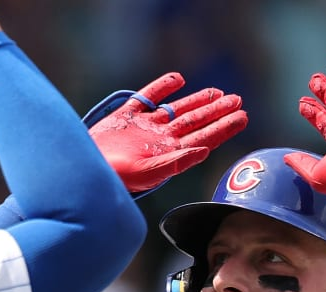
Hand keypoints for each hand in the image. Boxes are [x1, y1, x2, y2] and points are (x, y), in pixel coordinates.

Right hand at [88, 73, 248, 193]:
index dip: (224, 127)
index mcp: (169, 153)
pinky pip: (147, 98)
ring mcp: (143, 127)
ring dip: (197, 101)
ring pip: (176, 110)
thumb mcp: (148, 173)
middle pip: (195, 122)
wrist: (83, 170)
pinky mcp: (125, 117)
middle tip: (237, 100)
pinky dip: (162, 87)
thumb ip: (177, 162)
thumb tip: (204, 150)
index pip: (204, 137)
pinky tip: (177, 79)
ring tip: (218, 92)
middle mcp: (159, 139)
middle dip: (217, 112)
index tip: (242, 116)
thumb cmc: (115, 177)